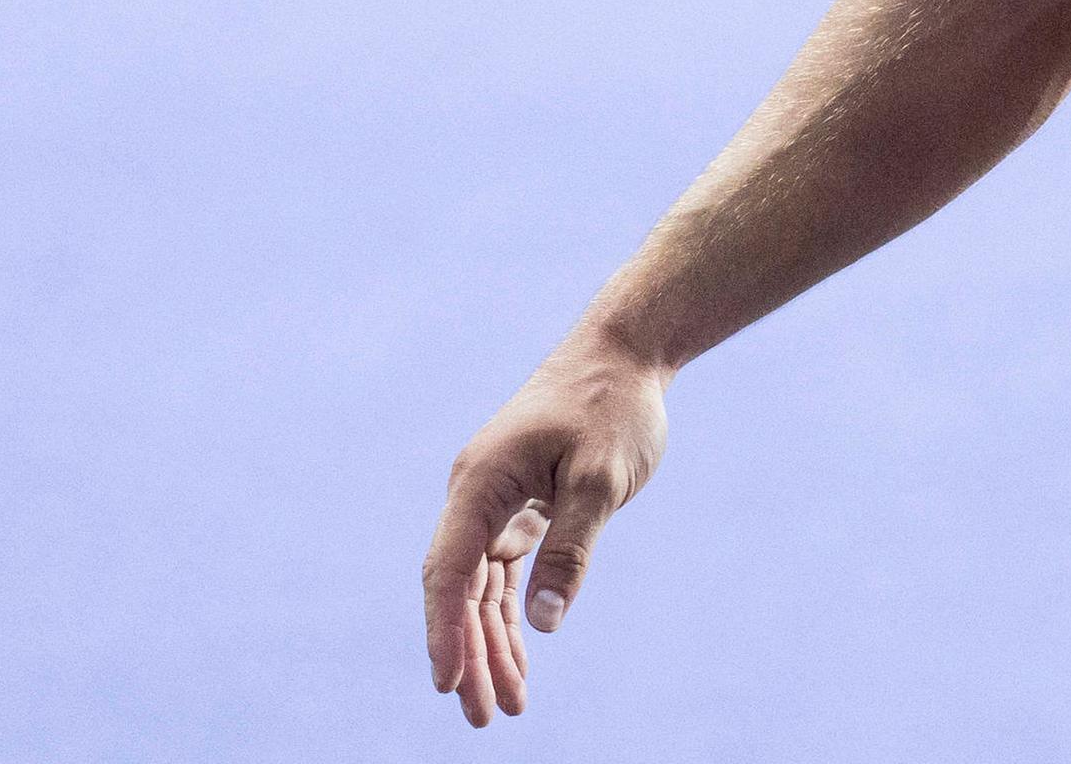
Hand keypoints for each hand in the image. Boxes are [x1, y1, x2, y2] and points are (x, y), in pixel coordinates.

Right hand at [422, 341, 671, 726]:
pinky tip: (522, 653)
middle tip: (482, 717)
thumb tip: (547, 623)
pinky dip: (512, 611)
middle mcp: (476, 494)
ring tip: (504, 705)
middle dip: (467, 654)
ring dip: (490, 643)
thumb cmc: (613, 407)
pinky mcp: (522, 506)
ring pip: (480, 586)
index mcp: (480, 483)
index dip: (444, 631)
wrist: (626, 354)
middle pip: (458, 589)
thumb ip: (572, 549)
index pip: (448, 570)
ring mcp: (496, 500)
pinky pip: (504, 571)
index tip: (448, 683)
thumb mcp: (600, 480)